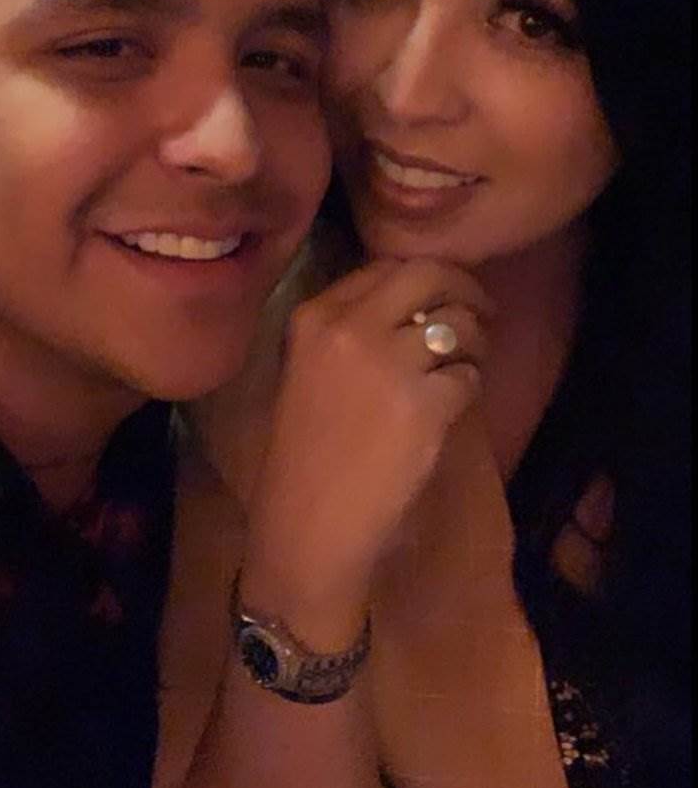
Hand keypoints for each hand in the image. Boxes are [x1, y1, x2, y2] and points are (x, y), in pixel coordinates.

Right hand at [242, 257, 490, 643]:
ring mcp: (388, 363)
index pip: (385, 265)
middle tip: (481, 314)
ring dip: (474, 344)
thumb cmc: (306, 455)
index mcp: (314, 316)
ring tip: (465, 366)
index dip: (425, 278)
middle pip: (429, 276)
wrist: (309, 523)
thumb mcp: (309, 371)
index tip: (440, 296)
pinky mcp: (424, 403)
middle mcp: (350, 326)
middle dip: (464, 290)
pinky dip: (469, 387)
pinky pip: (468, 375)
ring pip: (459, 325)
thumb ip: (351, 329)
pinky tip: (453, 406)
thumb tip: (419, 303)